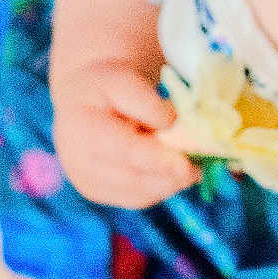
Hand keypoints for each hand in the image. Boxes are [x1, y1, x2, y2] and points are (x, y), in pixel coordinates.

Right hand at [51, 59, 199, 207]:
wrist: (82, 97)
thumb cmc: (106, 85)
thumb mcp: (125, 79)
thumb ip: (147, 102)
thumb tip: (171, 125)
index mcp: (82, 128)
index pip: (126, 152)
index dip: (159, 160)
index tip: (187, 164)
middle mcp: (78, 161)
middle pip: (134, 179)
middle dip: (171, 176)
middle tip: (199, 166)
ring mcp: (85, 182)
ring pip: (138, 195)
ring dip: (169, 184)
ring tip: (191, 166)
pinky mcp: (96, 193)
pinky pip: (136, 199)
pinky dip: (160, 188)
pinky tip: (173, 173)